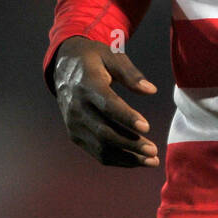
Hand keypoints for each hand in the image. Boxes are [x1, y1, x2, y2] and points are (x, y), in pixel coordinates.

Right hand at [53, 36, 159, 167]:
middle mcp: (77, 107)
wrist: (63, 66)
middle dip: (130, 144)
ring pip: (101, 147)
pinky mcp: (75, 134)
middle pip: (104, 132)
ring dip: (127, 157)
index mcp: (86, 84)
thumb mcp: (112, 57)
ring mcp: (74, 123)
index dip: (127, 117)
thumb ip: (131, 74)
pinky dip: (117, 159)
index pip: (107, 105)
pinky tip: (136, 160)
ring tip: (151, 160)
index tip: (147, 127)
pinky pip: (96, 152)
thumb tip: (151, 90)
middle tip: (153, 151)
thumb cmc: (94, 59)